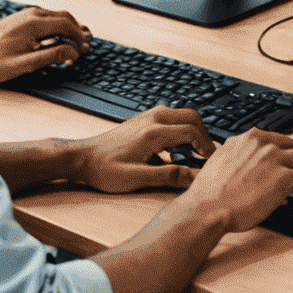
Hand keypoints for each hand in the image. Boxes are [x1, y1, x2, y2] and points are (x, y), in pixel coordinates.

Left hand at [0, 8, 91, 83]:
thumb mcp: (21, 65)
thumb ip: (49, 57)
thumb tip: (72, 53)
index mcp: (33, 24)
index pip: (67, 25)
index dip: (80, 37)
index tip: (85, 50)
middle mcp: (31, 14)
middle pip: (64, 17)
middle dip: (78, 30)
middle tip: (85, 45)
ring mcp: (24, 14)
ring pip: (56, 15)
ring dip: (69, 27)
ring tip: (76, 40)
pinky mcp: (19, 19)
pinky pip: (46, 17)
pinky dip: (57, 26)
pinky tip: (57, 36)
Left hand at [73, 107, 218, 193]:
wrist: (82, 157)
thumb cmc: (105, 170)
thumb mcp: (137, 178)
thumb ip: (168, 176)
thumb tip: (194, 177)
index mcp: (154, 132)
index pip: (192, 132)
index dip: (206, 147)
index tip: (211, 162)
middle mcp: (153, 118)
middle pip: (192, 116)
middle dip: (204, 135)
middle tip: (207, 156)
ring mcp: (148, 116)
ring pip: (182, 114)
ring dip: (192, 131)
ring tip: (193, 154)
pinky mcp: (144, 119)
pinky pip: (172, 117)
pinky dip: (181, 129)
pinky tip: (175, 149)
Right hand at [181, 127, 292, 231]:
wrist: (206, 209)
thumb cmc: (209, 194)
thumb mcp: (220, 161)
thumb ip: (237, 156)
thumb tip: (246, 164)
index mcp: (248, 138)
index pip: (277, 139)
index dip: (287, 150)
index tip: (290, 157)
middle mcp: (263, 144)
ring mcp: (274, 159)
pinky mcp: (284, 178)